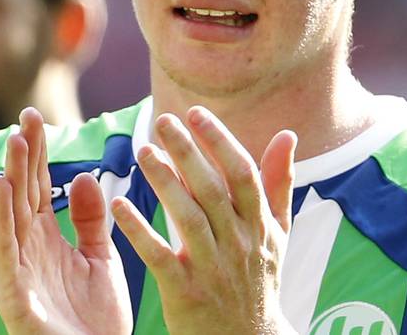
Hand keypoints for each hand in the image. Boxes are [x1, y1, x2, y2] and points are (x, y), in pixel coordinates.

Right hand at [0, 108, 131, 334]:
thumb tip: (81, 174)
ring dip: (12, 177)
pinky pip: (5, 250)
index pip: (39, 187)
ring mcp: (18, 272)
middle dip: (24, 155)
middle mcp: (28, 251)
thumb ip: (90, 220)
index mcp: (47, 241)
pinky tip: (2, 188)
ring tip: (14, 141)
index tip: (35, 117)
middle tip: (26, 115)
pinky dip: (1, 219)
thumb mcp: (100, 261)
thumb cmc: (96, 323)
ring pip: (12, 216)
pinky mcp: (13, 295)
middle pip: (24, 193)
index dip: (37, 153)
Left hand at [111, 106, 298, 334]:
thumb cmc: (260, 280)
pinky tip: (118, 205)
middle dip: (188, 152)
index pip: (242, 174)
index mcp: (259, 226)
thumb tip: (287, 134)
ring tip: (142, 150)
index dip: (221, 141)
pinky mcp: (185, 292)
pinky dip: (139, 230)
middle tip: (162, 120)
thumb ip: (279, 183)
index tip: (197, 113)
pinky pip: (160, 256)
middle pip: (212, 189)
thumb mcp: (279, 233)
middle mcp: (238, 243)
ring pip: (188, 218)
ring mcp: (212, 268)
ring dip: (163, 182)